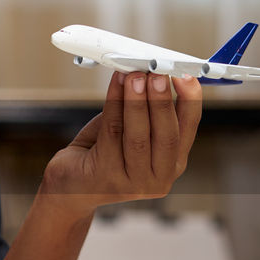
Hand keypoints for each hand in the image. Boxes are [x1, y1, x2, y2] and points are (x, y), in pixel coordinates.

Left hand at [43, 72, 202, 217]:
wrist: (70, 186)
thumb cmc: (101, 154)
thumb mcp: (131, 132)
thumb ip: (146, 112)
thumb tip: (149, 74)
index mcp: (171, 165)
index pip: (187, 130)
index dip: (190, 101)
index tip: (185, 76)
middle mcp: (159, 179)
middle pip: (166, 136)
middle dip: (162, 101)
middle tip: (156, 74)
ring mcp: (133, 183)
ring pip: (139, 137)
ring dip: (137, 102)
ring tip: (134, 76)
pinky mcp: (106, 178)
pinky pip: (112, 134)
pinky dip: (114, 104)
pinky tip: (115, 85)